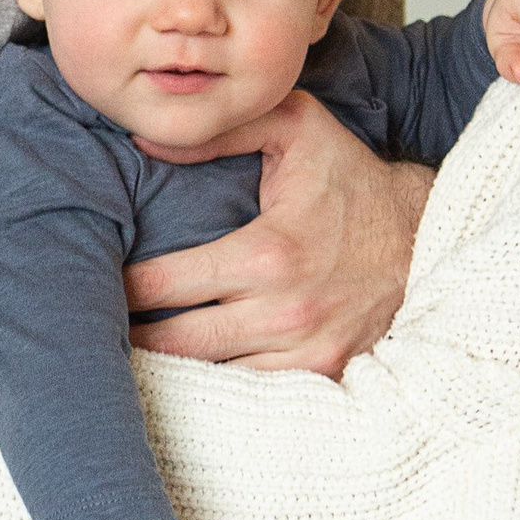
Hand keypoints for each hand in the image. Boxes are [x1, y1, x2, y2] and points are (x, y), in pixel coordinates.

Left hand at [123, 91, 428, 374]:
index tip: (99, 283)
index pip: (167, 284)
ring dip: (170, 367)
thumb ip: (220, 132)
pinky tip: (189, 373)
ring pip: (212, 375)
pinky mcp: (325, 370)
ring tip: (131, 354)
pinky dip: (219, 384)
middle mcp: (283, 310)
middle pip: (178, 342)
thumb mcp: (294, 128)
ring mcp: (306, 348)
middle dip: (132, 336)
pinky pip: (254, 392)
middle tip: (96, 327)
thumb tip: (146, 141)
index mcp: (266, 252)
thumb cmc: (350, 176)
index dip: (123, 288)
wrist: (424, 232)